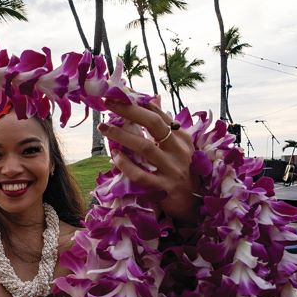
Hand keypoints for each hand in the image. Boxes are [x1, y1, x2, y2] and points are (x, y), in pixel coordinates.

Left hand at [100, 98, 198, 222]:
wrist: (193, 203)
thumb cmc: (181, 170)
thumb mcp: (176, 146)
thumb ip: (164, 124)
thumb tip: (152, 99)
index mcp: (181, 137)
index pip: (159, 114)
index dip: (138, 103)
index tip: (118, 94)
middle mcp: (179, 150)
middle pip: (153, 124)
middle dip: (129, 111)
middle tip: (108, 103)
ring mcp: (173, 169)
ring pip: (145, 147)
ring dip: (122, 135)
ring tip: (104, 127)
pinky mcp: (164, 188)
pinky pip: (141, 175)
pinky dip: (126, 165)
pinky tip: (114, 156)